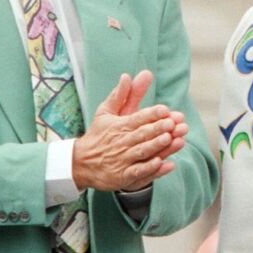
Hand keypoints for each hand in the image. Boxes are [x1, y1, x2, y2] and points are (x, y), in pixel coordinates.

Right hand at [71, 71, 189, 191]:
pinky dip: (150, 169)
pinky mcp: (123, 176)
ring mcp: (122, 160)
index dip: (151, 114)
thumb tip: (127, 75)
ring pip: (142, 152)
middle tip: (172, 123)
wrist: (80, 163)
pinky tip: (164, 163)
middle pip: (141, 134)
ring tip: (170, 139)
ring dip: (156, 146)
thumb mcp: (105, 112)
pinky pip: (138, 172)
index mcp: (118, 125)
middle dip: (157, 128)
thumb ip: (120, 95)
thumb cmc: (98, 135)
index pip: (137, 118)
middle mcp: (121, 142)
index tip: (165, 109)